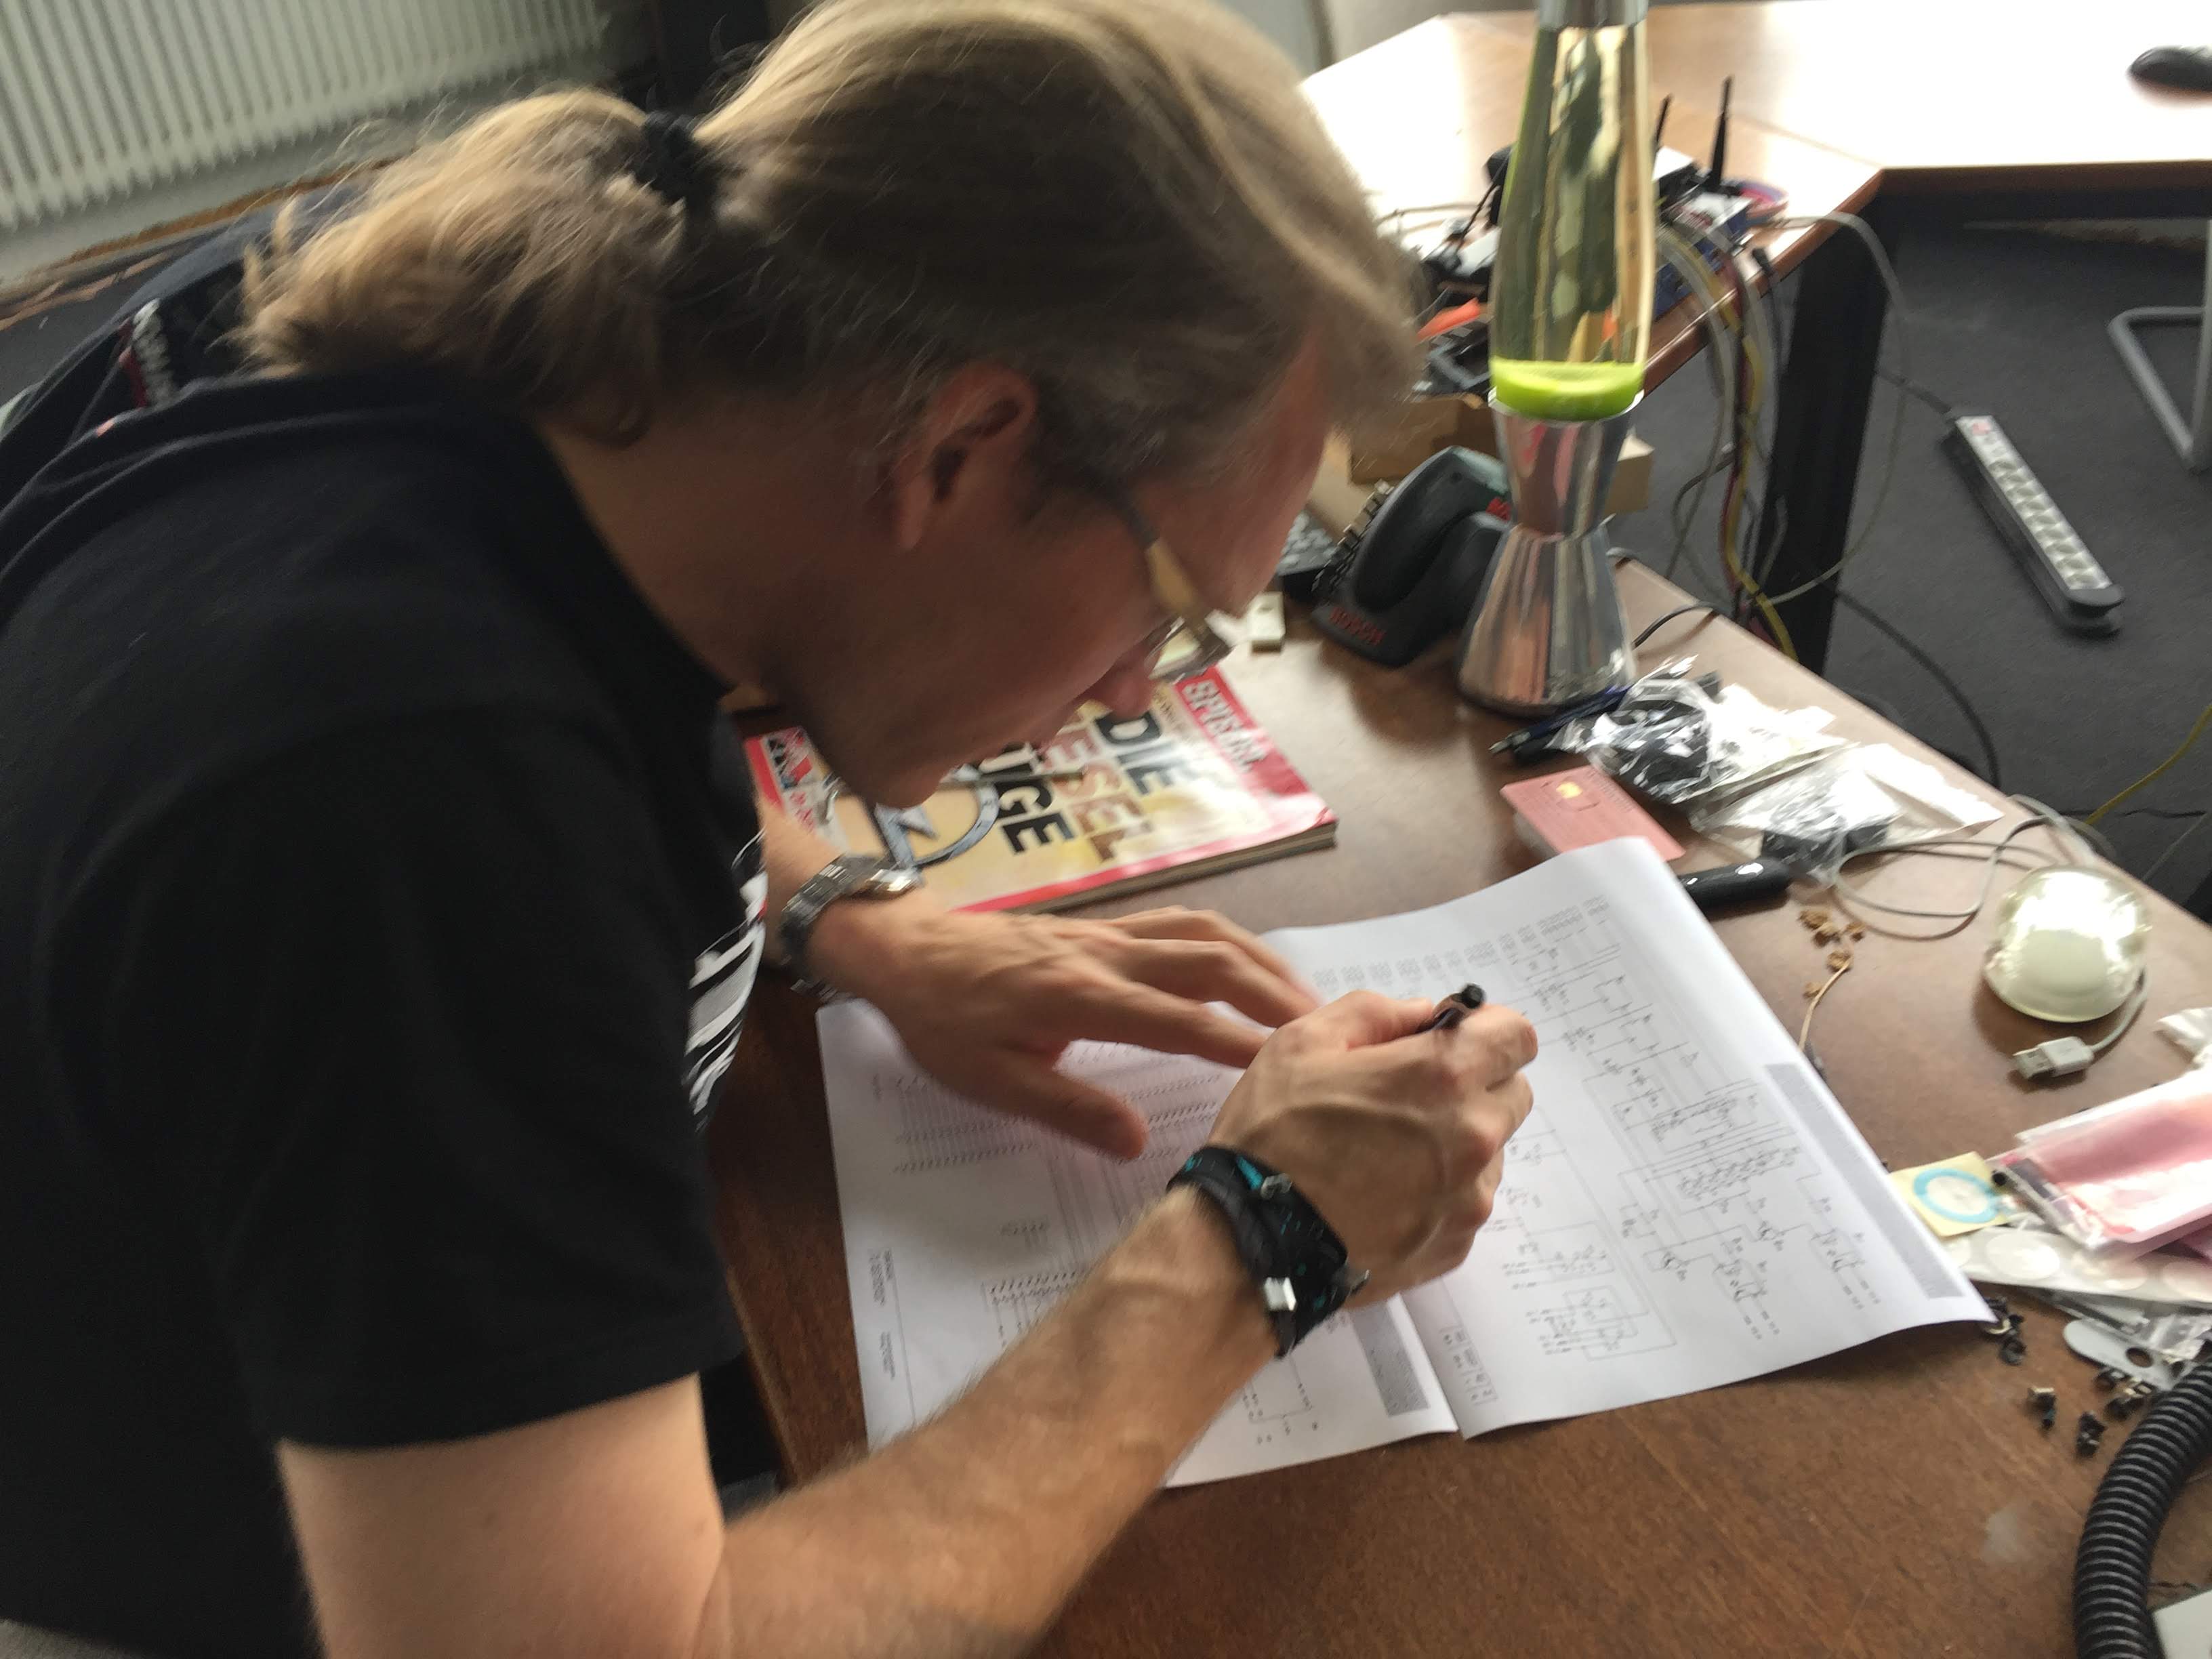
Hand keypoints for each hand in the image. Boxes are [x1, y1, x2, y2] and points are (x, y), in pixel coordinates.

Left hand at [808, 895, 1317, 1156]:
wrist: (907, 951)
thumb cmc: (943, 1022)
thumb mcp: (989, 1081)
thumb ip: (1067, 1110)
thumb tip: (1138, 1141)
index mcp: (1079, 997)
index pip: (1179, 1020)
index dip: (1238, 1044)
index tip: (1289, 1067)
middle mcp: (1107, 955)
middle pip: (1211, 962)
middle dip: (1273, 995)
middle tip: (1325, 1032)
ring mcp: (1109, 933)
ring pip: (1205, 933)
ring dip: (1261, 962)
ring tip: (1302, 1000)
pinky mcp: (1105, 926)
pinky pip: (1182, 924)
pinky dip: (1228, 942)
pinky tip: (1248, 966)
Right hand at [1205, 993, 1536, 1299]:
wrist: (1252, 1242)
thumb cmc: (1272, 1134)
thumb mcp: (1303, 1042)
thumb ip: (1375, 1013)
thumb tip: (1423, 1014)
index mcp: (1442, 1076)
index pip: (1517, 1036)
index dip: (1485, 1031)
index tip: (1447, 1042)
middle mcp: (1473, 1137)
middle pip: (1512, 1093)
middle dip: (1474, 1085)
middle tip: (1409, 1098)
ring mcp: (1469, 1198)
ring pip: (1490, 1151)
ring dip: (1457, 1142)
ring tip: (1388, 1154)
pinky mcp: (1455, 1244)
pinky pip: (1466, 1202)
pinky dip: (1439, 1192)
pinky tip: (1384, 1195)